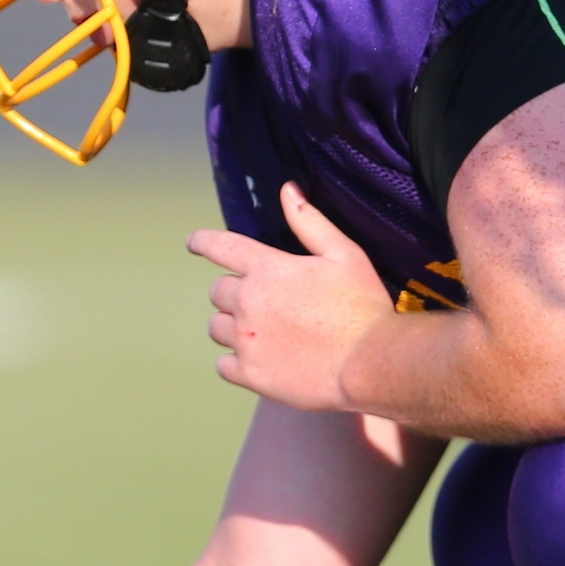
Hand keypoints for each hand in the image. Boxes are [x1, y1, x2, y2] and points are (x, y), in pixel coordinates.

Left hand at [190, 185, 392, 410]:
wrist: (371, 362)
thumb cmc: (362, 306)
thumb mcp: (344, 254)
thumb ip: (310, 222)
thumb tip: (287, 190)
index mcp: (267, 269)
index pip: (220, 247)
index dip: (202, 242)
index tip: (193, 243)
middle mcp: (248, 302)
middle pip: (217, 292)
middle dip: (234, 293)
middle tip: (264, 303)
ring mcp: (246, 341)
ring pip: (216, 328)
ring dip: (232, 326)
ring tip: (261, 333)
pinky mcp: (250, 375)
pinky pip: (222, 365)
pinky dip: (235, 361)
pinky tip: (258, 360)